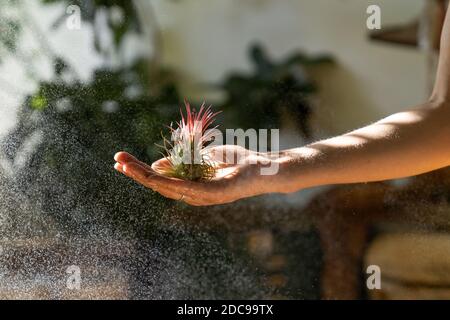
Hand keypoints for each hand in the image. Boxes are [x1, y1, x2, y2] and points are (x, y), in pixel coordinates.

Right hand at [114, 145, 275, 205]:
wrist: (266, 167)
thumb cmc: (238, 161)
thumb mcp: (205, 157)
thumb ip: (183, 160)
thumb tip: (157, 163)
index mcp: (192, 187)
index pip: (161, 180)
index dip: (141, 171)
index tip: (122, 160)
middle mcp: (194, 195)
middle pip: (159, 185)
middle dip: (137, 173)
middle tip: (116, 160)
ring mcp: (204, 197)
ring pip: (168, 187)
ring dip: (146, 176)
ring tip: (126, 165)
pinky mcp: (215, 193)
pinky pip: (188, 188)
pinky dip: (168, 181)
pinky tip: (153, 174)